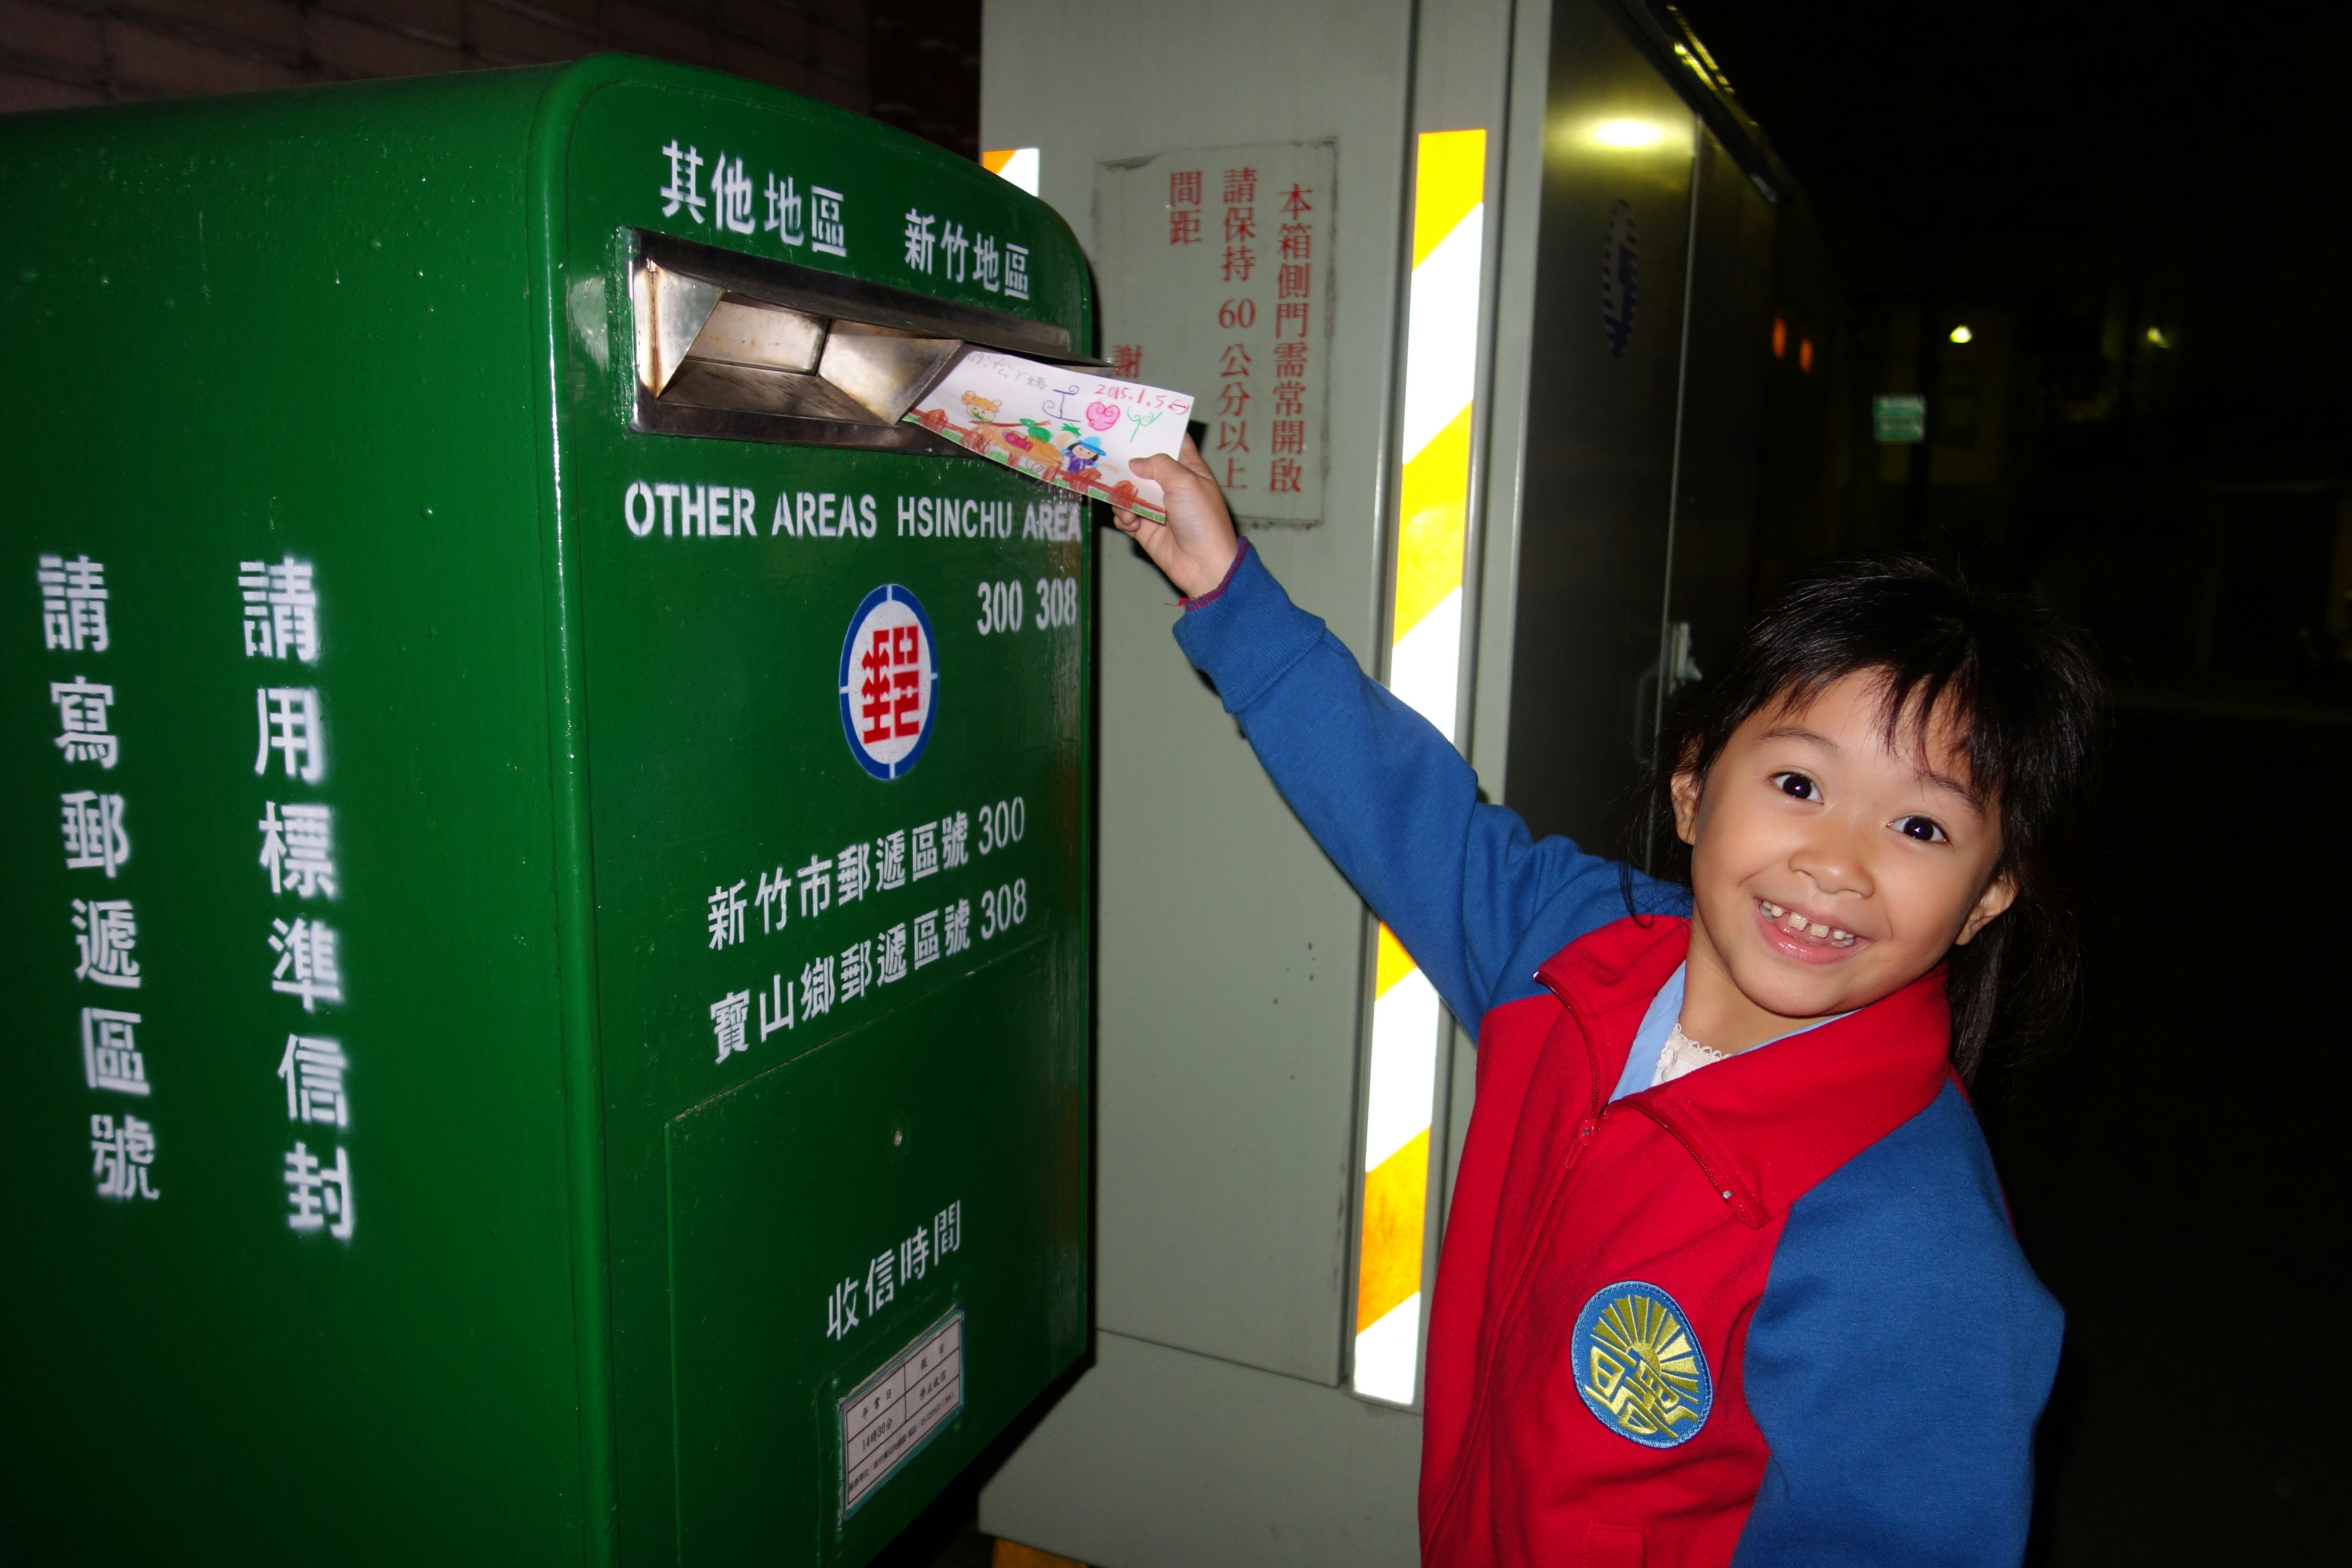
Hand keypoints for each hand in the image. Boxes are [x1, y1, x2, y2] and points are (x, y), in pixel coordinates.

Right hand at [1114, 436, 1240, 599]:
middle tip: (1108, 458)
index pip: (1174, 443)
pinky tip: (1130, 522)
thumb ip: (1159, 465)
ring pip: (1129, 491)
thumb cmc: (1202, 520)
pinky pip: (1125, 515)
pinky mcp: (1145, 528)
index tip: (1134, 423)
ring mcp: (1157, 508)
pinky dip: (1123, 517)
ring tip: (1123, 501)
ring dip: (1122, 494)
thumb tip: (1135, 463)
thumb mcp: (1185, 482)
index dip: (1157, 432)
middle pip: (1144, 466)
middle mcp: (1172, 486)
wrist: (1203, 566)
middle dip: (1127, 463)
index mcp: (1189, 470)